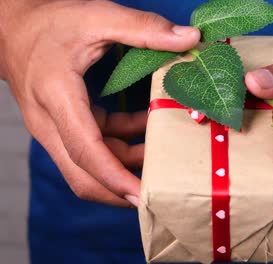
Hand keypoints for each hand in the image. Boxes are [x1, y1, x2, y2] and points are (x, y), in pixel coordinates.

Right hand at [0, 0, 199, 206]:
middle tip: (160, 193)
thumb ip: (143, 28)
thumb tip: (190, 38)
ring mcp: (55, 129)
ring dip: (127, 164)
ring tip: (164, 155)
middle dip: (121, 190)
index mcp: (57, 98)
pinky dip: (121, 144)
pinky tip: (146, 128)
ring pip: (91, 166)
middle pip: (83, 176)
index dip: (116, 178)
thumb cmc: (50, 21)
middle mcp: (50, 123)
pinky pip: (94, 147)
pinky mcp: (64, 126)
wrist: (11, 28)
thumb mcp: (97, 17)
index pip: (86, 151)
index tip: (144, 196)